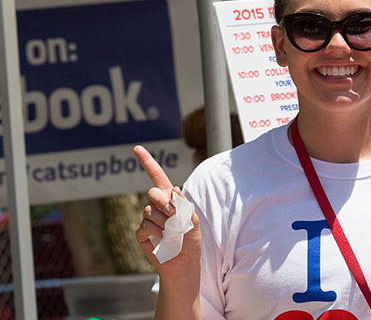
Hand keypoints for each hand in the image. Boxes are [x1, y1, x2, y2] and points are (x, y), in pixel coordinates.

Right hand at [134, 145, 201, 275]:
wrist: (184, 263)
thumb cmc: (190, 240)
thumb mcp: (193, 219)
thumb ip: (183, 204)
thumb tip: (173, 190)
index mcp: (170, 198)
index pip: (157, 176)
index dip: (147, 162)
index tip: (137, 148)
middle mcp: (157, 205)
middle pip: (154, 192)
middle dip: (165, 203)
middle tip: (174, 216)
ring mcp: (148, 218)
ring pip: (151, 210)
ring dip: (165, 223)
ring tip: (173, 234)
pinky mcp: (141, 232)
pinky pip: (146, 225)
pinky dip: (158, 232)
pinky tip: (163, 239)